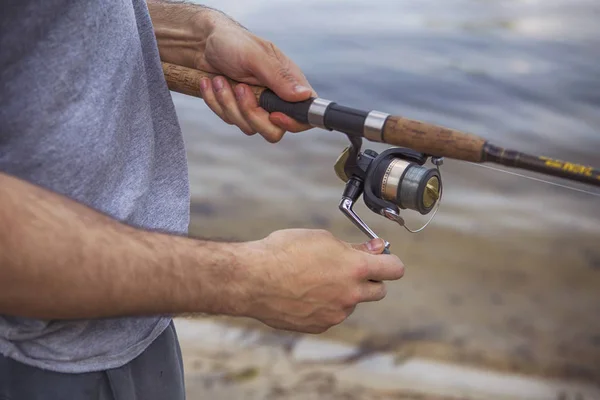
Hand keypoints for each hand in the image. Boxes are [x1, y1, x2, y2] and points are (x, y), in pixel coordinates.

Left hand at [195, 20, 315, 141]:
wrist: (202, 43)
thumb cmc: (232, 42)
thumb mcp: (255, 55)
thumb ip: (278, 77)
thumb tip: (304, 96)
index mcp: (288, 83)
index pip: (304, 115)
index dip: (293, 122)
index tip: (273, 115)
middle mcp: (275, 98)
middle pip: (273, 131)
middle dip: (250, 114)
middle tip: (239, 88)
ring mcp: (256, 107)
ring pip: (248, 127)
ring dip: (228, 104)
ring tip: (220, 79)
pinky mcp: (237, 111)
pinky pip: (229, 120)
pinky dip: (216, 102)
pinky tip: (211, 84)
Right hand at [239, 229, 404, 333]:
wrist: (253, 279)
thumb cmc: (284, 252)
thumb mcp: (321, 239)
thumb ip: (353, 247)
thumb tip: (375, 249)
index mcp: (355, 269)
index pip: (394, 269)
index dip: (390, 262)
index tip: (383, 259)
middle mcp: (350, 295)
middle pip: (379, 291)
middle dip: (369, 280)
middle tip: (349, 269)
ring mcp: (336, 314)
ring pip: (351, 303)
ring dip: (343, 293)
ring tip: (314, 279)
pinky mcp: (319, 326)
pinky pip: (331, 315)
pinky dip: (324, 306)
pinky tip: (303, 294)